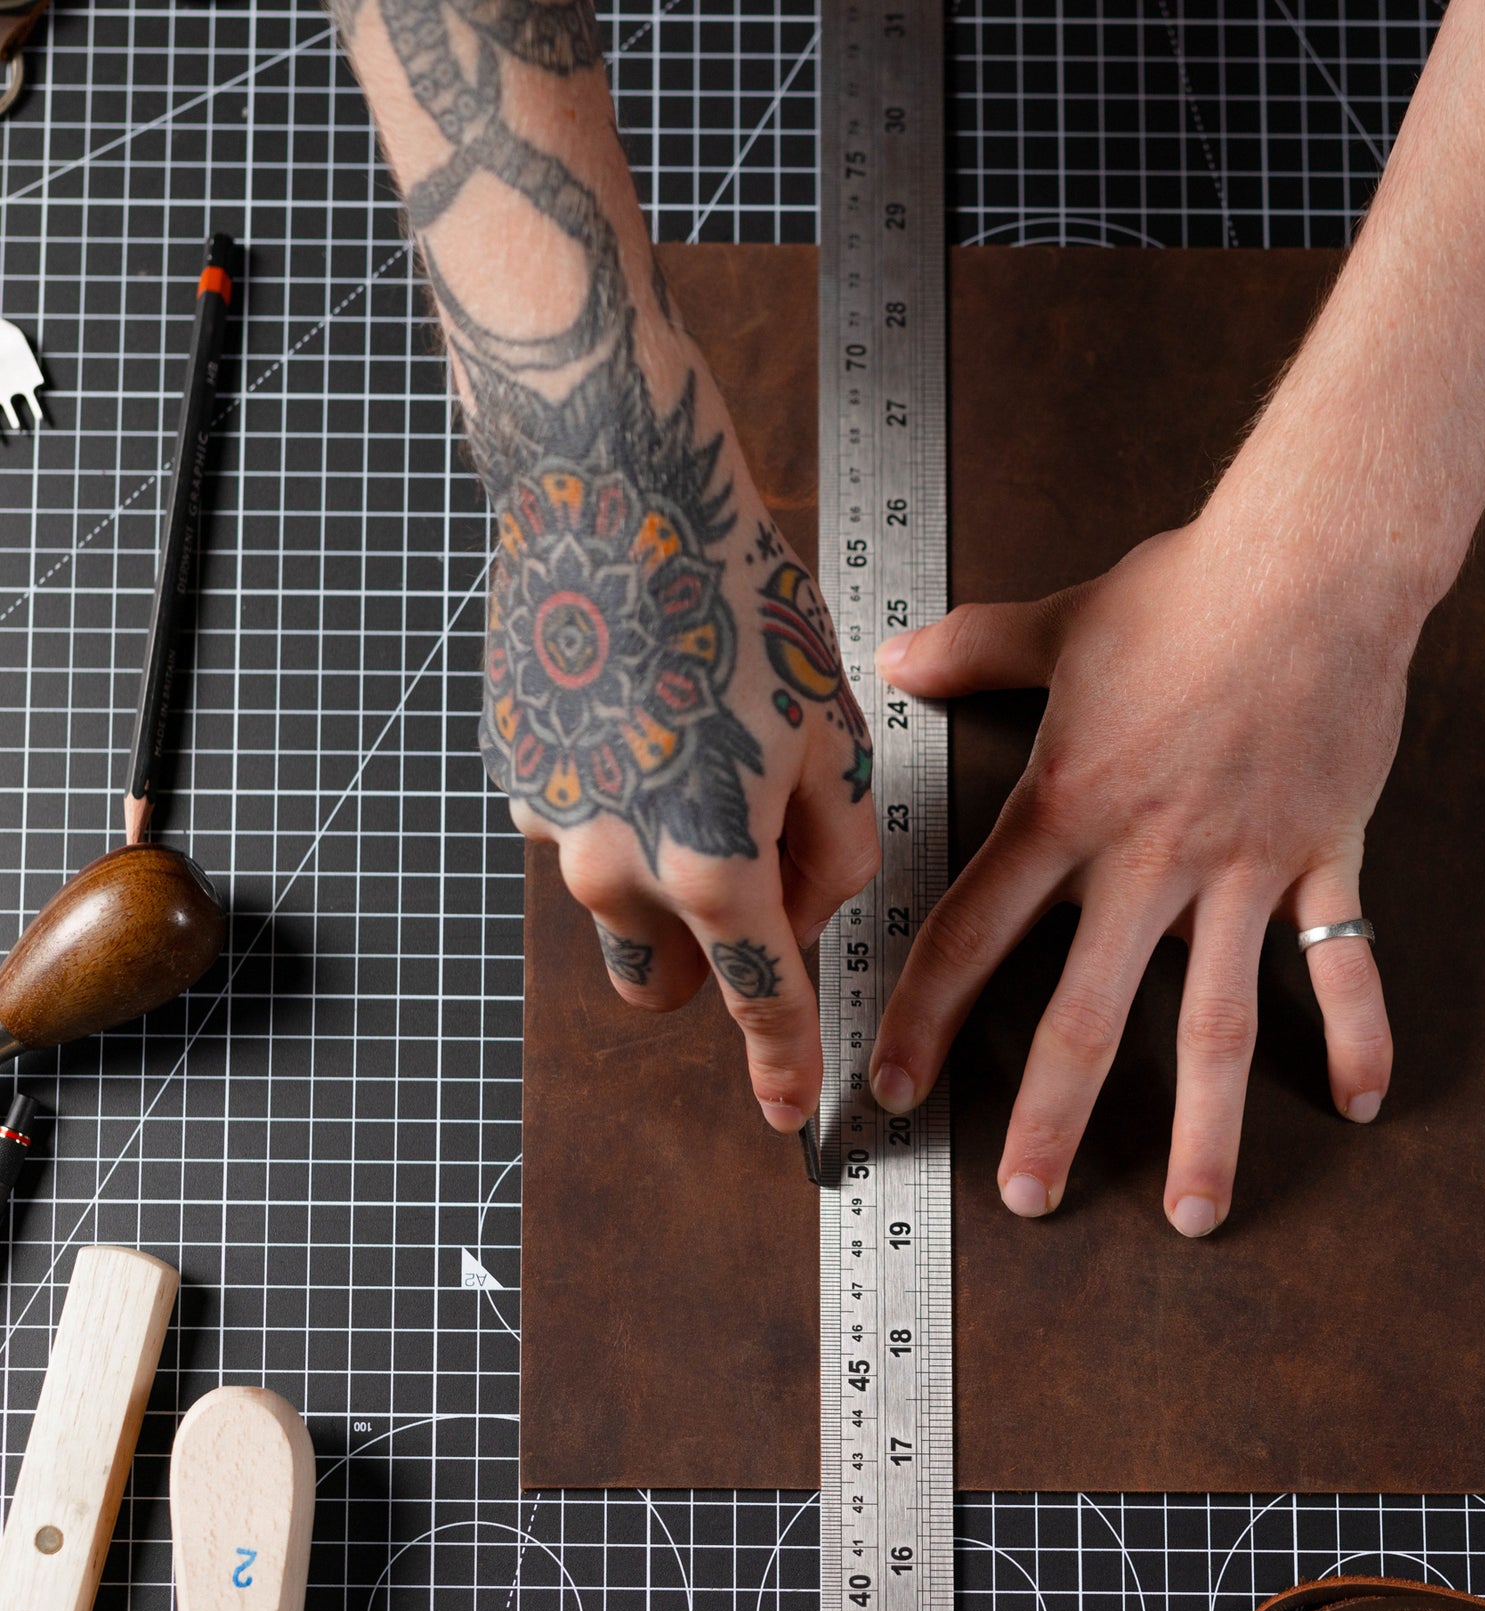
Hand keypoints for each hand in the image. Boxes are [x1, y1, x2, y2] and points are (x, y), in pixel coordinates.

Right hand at [486, 344, 879, 1133]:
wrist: (606, 488)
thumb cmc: (732, 592)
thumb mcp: (832, 725)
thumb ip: (836, 847)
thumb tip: (807, 901)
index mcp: (710, 863)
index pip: (759, 997)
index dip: (783, 1060)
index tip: (789, 1110)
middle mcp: (612, 863)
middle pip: (665, 975)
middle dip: (710, 951)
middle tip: (752, 862)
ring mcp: (547, 820)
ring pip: (614, 900)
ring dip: (660, 868)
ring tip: (698, 749)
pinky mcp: (512, 771)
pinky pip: (578, 824)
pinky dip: (618, 800)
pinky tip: (645, 709)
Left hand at [868, 516, 1417, 1232]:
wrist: (1312, 558)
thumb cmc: (1182, 589)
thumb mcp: (1058, 622)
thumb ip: (970, 651)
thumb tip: (897, 654)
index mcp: (1068, 809)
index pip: (975, 931)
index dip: (925, 1015)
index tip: (893, 1086)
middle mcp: (1146, 860)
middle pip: (1089, 1013)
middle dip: (1052, 1114)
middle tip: (1027, 1199)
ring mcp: (1240, 869)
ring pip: (1219, 1023)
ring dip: (1207, 1128)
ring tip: (1194, 1215)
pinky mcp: (1322, 857)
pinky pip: (1343, 962)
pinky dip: (1356, 1032)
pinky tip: (1359, 1104)